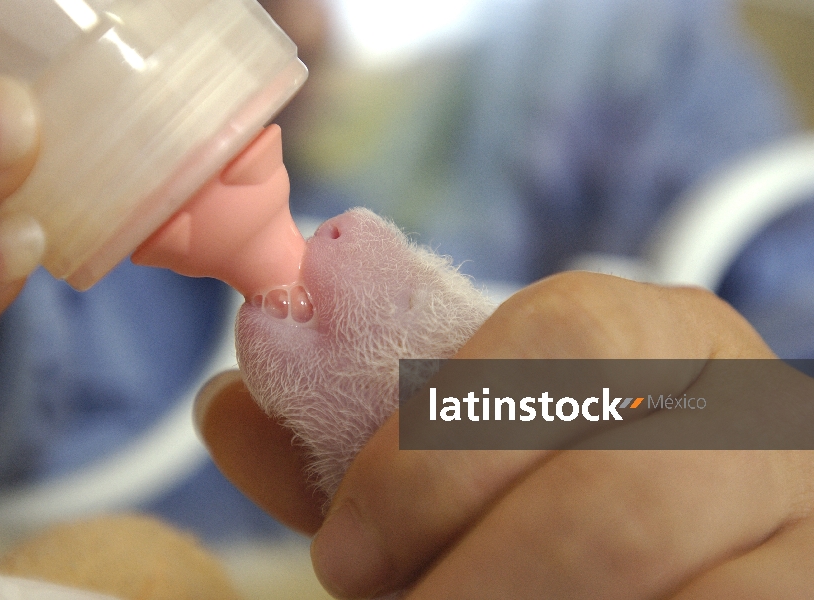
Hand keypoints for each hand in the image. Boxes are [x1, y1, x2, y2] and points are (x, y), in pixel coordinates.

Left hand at [199, 272, 813, 598]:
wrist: (690, 532)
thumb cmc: (548, 480)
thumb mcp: (455, 443)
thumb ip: (342, 429)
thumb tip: (226, 403)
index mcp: (659, 329)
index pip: (565, 340)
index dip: (437, 451)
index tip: (346, 549)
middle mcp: (754, 409)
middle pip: (617, 494)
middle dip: (475, 572)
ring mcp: (803, 515)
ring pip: (662, 584)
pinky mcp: (812, 592)